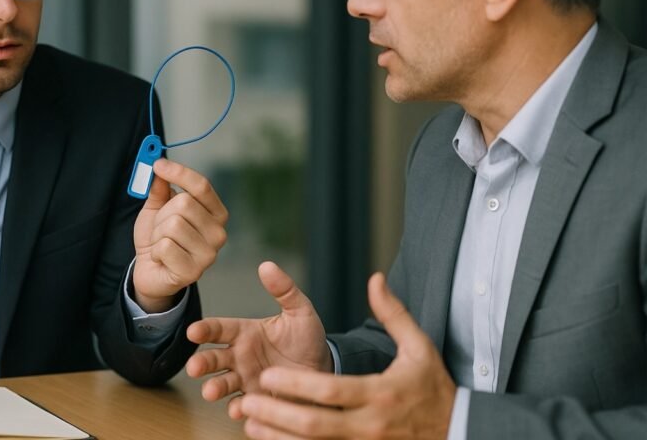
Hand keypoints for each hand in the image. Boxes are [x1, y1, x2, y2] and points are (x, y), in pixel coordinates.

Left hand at [132, 158, 227, 311]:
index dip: (179, 172)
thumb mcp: (157, 209)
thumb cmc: (158, 238)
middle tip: (160, 228)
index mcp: (215, 213)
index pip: (202, 186)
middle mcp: (219, 233)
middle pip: (184, 203)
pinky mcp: (194, 272)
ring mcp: (209, 254)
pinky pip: (166, 246)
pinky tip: (161, 258)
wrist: (150, 271)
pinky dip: (156, 251)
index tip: (158, 164)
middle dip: (162, 214)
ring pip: (173, 225)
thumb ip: (159, 188)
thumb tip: (160, 167)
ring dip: (158, 234)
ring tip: (161, 245)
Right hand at [185, 261, 331, 418]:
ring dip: (214, 387)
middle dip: (201, 363)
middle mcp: (239, 356)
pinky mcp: (257, 400)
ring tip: (211, 392)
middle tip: (194, 368)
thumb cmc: (308, 339)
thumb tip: (267, 265)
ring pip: (222, 383)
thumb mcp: (300, 312)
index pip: (218, 329)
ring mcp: (245, 380)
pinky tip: (239, 409)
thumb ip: (284, 290)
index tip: (194, 332)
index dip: (204, 329)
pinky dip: (238, 408)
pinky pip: (242, 405)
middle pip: (212, 358)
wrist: (324, 370)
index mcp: (245, 332)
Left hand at [239, 273, 455, 439]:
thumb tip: (374, 278)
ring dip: (278, 436)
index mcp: (381, 393)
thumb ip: (393, 313)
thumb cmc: (433, 387)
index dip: (297, 385)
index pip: (332, 391)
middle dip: (278, 414)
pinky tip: (270, 438)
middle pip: (316, 424)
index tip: (268, 374)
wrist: (457, 431)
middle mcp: (370, 425)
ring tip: (248, 420)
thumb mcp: (419, 347)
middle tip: (247, 399)